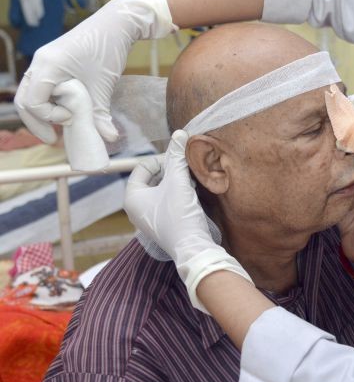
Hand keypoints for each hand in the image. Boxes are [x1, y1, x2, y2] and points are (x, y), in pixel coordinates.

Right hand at [15, 0, 174, 145]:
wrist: (116, 24)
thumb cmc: (109, 49)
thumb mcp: (104, 85)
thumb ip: (101, 114)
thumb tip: (108, 139)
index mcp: (48, 65)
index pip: (33, 101)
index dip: (48, 116)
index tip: (70, 119)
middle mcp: (40, 61)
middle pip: (25, 99)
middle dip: (37, 122)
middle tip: (54, 139)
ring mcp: (44, 60)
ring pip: (32, 92)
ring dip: (43, 112)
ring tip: (61, 128)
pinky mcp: (52, 61)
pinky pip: (42, 85)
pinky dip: (50, 101)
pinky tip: (66, 111)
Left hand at [125, 130, 251, 311]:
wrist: (193, 248)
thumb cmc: (179, 214)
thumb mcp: (178, 181)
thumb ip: (177, 157)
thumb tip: (179, 133)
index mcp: (132, 197)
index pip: (143, 167)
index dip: (162, 159)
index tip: (179, 160)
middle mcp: (136, 208)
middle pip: (152, 178)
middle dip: (170, 170)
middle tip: (186, 168)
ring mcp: (148, 218)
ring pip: (161, 190)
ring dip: (176, 182)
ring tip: (191, 179)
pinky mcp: (162, 225)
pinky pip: (166, 202)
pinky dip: (177, 194)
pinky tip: (192, 193)